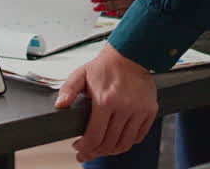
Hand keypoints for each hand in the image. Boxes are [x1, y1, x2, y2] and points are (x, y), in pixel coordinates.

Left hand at [54, 43, 157, 161]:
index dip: (85, 147)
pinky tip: (118, 140)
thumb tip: (60, 105)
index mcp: (105, 100)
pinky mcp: (150, 110)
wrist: (130, 55)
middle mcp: (124, 107)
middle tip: (87, 153)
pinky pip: (139, 136)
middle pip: (109, 143)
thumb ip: (68, 90)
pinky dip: (128, 143)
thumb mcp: (81, 74)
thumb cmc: (105, 66)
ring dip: (111, 151)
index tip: (79, 148)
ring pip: (125, 143)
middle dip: (95, 153)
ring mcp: (139, 110)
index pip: (95, 136)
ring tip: (102, 149)